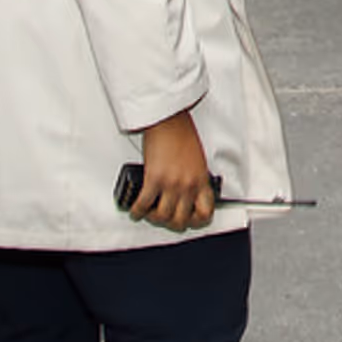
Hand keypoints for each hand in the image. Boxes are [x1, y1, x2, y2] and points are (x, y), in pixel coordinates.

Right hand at [130, 111, 214, 232]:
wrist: (169, 119)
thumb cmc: (182, 133)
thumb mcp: (198, 159)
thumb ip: (194, 177)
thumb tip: (186, 193)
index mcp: (201, 179)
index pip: (205, 212)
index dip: (196, 221)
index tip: (188, 219)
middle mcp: (188, 185)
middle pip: (180, 219)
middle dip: (171, 222)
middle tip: (164, 217)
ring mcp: (171, 183)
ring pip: (162, 216)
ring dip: (153, 217)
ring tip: (149, 212)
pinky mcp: (154, 179)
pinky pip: (144, 204)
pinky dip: (138, 210)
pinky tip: (136, 209)